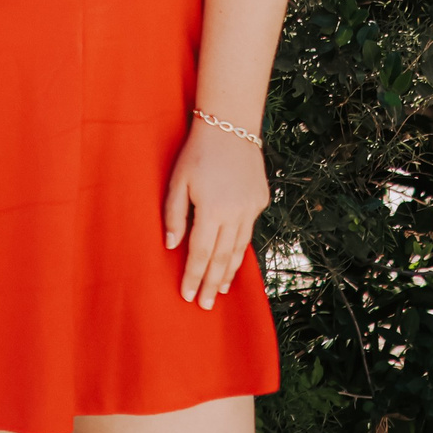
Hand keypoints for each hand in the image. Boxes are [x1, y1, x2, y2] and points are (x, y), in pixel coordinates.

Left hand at [164, 118, 269, 308]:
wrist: (230, 128)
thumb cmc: (196, 153)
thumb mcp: (176, 181)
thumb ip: (174, 215)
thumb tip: (172, 246)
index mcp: (212, 210)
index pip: (201, 253)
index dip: (193, 275)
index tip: (187, 295)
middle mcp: (236, 213)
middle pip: (222, 257)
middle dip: (212, 283)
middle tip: (204, 304)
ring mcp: (251, 208)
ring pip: (239, 248)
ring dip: (229, 271)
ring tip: (220, 290)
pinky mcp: (260, 200)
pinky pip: (248, 231)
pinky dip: (240, 249)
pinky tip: (233, 260)